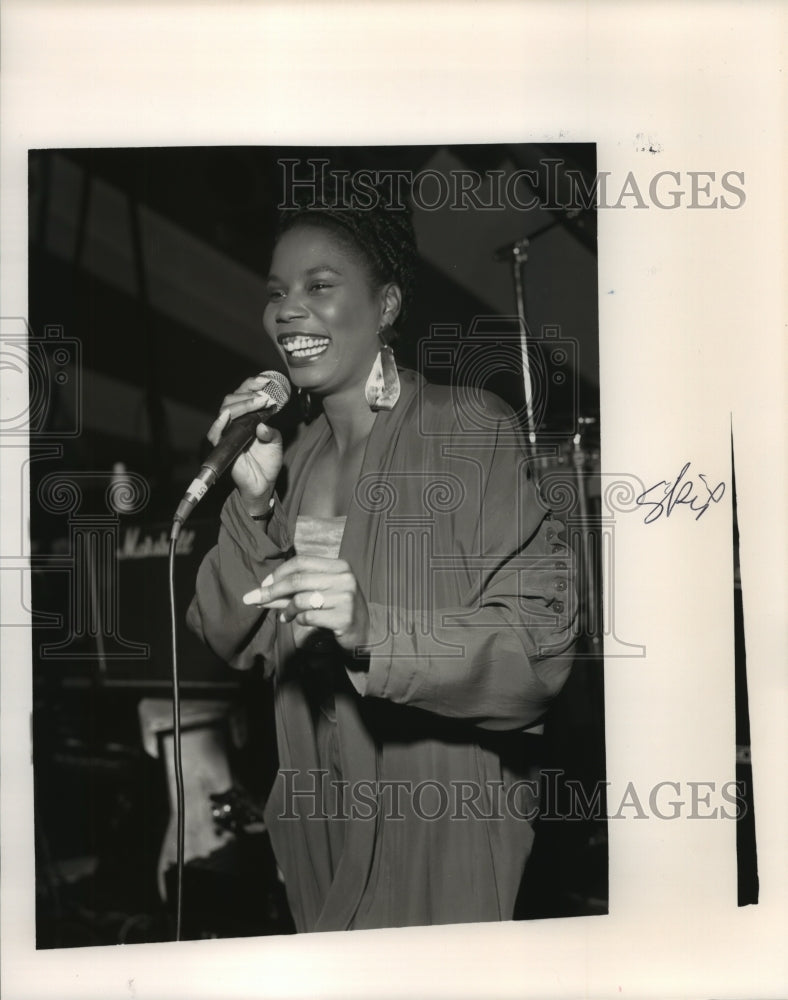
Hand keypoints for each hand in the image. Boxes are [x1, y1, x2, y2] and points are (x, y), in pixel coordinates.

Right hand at [207, 374, 283, 511]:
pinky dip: (219, 424)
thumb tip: (262, 424)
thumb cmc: (267, 462)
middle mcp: (234, 423)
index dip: (252, 385)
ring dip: (241, 404)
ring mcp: (227, 434)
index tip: (266, 381)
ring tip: (258, 403)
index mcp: (245, 418)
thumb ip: (271, 430)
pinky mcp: (221, 448)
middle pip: (231, 399)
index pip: (243, 394)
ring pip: (225, 411)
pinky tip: (227, 416)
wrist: (264, 484)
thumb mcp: (276, 441)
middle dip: (248, 393)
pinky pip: (215, 434)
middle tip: (265, 396)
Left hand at [242, 556, 370, 653]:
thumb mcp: (319, 594)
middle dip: (272, 591)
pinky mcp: (344, 617)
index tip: (263, 584)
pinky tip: (298, 621)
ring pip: (301, 599)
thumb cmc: (338, 609)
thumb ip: (293, 591)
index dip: (279, 572)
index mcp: (339, 566)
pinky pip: (309, 616)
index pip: (301, 562)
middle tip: (256, 599)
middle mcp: (344, 578)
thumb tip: (261, 592)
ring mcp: (346, 597)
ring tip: (284, 616)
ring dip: (287, 609)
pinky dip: (298, 620)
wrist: (365, 633)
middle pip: (298, 580)